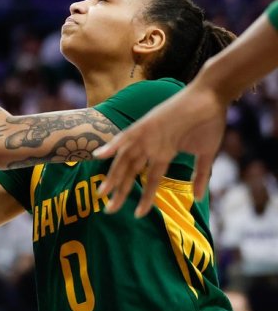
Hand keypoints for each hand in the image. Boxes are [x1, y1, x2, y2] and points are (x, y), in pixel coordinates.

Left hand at [94, 82, 226, 215]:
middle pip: (131, 172)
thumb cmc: (210, 122)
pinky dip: (113, 145)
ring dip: (114, 176)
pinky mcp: (147, 124)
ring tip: (103, 193)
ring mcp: (147, 135)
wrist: (211, 96)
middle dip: (119, 191)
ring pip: (125, 159)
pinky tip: (99, 156)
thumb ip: (200, 176)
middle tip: (108, 210)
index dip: (143, 197)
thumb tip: (198, 198)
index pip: (149, 180)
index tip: (137, 214)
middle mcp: (151, 146)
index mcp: (163, 153)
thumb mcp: (206, 155)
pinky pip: (126, 136)